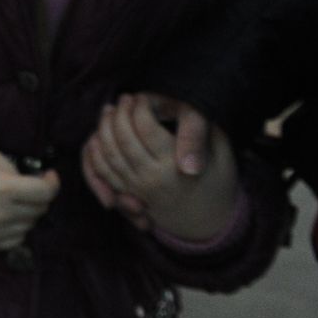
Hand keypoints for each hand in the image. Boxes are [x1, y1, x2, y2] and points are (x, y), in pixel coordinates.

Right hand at [0, 149, 59, 251]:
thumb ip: (15, 169)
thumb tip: (34, 182)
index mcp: (3, 188)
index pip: (44, 192)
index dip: (52, 183)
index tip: (48, 176)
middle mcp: (1, 213)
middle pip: (39, 209)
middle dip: (39, 196)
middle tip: (28, 188)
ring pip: (30, 225)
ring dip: (27, 212)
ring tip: (13, 202)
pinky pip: (17, 239)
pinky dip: (17, 228)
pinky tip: (6, 217)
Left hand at [84, 95, 239, 242]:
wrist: (208, 221)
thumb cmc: (217, 181)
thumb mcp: (221, 154)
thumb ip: (202, 133)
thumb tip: (190, 119)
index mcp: (175, 165)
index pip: (146, 128)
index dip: (140, 107)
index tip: (142, 97)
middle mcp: (153, 178)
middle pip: (123, 138)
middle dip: (119, 113)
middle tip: (124, 98)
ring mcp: (137, 188)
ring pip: (109, 153)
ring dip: (104, 128)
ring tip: (110, 110)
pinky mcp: (128, 194)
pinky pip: (103, 171)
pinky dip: (96, 150)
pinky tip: (100, 134)